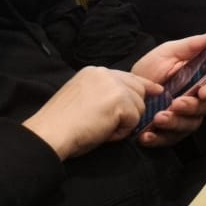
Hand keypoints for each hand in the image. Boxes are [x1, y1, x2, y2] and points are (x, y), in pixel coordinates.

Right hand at [22, 66, 152, 160]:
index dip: (142, 86)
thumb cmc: (61, 123)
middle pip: (138, 89)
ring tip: (101, 128)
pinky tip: (104, 133)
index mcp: (94, 72)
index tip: (156, 90)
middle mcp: (105, 73)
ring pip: (138, 106)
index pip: (128, 76)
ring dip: (124, 122)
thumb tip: (128, 98)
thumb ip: (104, 92)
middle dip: (132, 109)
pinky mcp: (120, 101)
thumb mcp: (83, 98)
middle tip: (111, 124)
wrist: (49, 133)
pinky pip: (134, 120)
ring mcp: (114, 86)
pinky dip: (121, 132)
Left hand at [132, 33, 205, 147]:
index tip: (203, 91)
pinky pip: (168, 140)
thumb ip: (193, 45)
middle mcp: (194, 101)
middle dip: (191, 107)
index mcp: (199, 81)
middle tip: (175, 104)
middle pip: (203, 108)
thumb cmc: (151, 68)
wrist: (125, 88)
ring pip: (188, 125)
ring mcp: (181, 118)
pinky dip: (158, 139)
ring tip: (158, 118)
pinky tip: (146, 135)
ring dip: (175, 123)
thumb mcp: (169, 52)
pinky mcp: (166, 133)